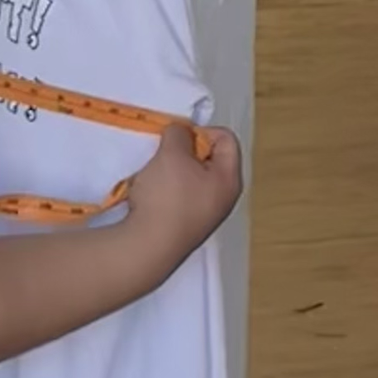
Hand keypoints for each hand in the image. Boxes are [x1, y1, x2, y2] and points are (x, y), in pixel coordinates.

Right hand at [124, 119, 243, 273]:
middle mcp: (224, 198)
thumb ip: (179, 134)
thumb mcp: (172, 153)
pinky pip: (180, 197)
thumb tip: (181, 134)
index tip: (178, 139)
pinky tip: (151, 195)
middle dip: (185, 151)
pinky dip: (166, 190)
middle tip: (166, 156)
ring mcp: (206, 216)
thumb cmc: (167, 197)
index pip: (226, 138)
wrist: (148, 247)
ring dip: (173, 170)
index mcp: (230, 179)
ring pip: (192, 177)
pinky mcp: (186, 227)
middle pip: (210, 158)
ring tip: (155, 176)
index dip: (202, 131)